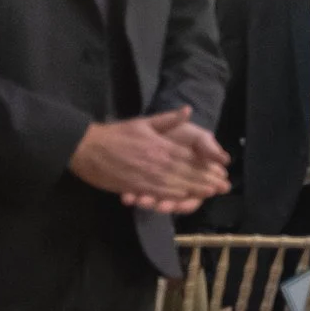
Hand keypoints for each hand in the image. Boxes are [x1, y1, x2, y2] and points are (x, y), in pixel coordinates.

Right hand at [71, 109, 229, 208]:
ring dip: (194, 191)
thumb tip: (188, 110)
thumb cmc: (115, 134)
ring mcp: (145, 176)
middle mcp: (156, 162)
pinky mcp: (133, 187)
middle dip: (206, 181)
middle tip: (223, 186)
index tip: (221, 171)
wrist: (86, 147)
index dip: (206, 166)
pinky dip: (172, 197)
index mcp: (160, 146)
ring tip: (210, 193)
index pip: (189, 158)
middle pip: (186, 174)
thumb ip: (168, 119)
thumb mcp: (143, 122)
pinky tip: (184, 200)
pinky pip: (156, 194)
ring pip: (174, 186)